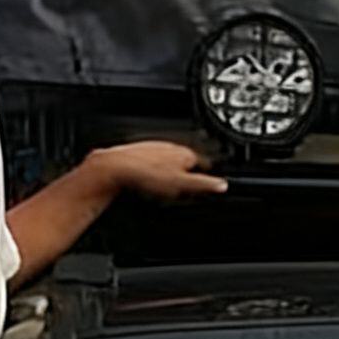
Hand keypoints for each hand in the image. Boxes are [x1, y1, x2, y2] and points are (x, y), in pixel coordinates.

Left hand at [84, 140, 228, 201]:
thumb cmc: (146, 175)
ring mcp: (155, 148)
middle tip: (185, 191)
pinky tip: (149, 181)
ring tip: (165, 188)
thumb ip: (204, 184)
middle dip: (188, 176)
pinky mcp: (140, 153)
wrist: (115, 168)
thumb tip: (222, 185)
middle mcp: (171, 147)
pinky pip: (153, 163)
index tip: (207, 188)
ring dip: (171, 173)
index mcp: (186, 153)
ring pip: (170, 162)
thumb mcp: (181, 185)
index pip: (205, 164)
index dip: (207, 178)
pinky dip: (154, 172)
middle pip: (187, 163)